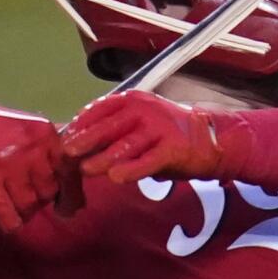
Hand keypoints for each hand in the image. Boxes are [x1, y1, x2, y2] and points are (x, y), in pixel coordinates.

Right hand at [0, 98, 67, 231]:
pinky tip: (7, 221)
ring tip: (10, 201)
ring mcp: (8, 161)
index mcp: (46, 133)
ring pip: (29, 206)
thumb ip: (55, 155)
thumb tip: (79, 198)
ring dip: (21, 211)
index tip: (66, 208)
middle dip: (39, 201)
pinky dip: (10, 223)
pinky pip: (8, 215)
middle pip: (49, 193)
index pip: (71, 172)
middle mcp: (31, 146)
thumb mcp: (30, 131)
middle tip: (23, 195)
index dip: (71, 195)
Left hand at [62, 91, 226, 183]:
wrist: (210, 140)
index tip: (67, 137)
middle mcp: (146, 110)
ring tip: (87, 169)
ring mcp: (160, 128)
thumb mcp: (139, 124)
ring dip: (104, 158)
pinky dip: (131, 170)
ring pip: (126, 145)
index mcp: (133, 100)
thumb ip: (114, 131)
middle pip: (110, 126)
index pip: (101, 108)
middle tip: (68, 153)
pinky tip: (117, 177)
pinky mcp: (173, 149)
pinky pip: (148, 161)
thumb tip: (79, 145)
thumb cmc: (166, 136)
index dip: (81, 123)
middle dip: (87, 139)